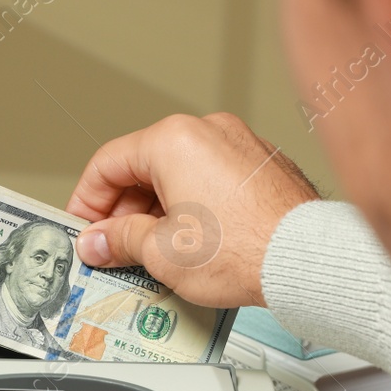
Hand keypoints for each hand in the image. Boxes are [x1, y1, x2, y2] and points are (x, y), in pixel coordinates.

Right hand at [66, 113, 320, 307]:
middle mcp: (208, 131)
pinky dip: (194, 205)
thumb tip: (96, 241)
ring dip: (158, 209)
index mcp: (173, 140)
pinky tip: (192, 242)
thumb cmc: (244, 251)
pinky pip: (212, 179)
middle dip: (124, 211)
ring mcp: (240, 144)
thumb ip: (118, 240)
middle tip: (114, 248)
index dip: (87, 202)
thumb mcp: (160, 253)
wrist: (305, 259)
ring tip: (153, 252)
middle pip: (144, 165)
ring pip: (180, 172)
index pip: (108, 163)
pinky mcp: (262, 164)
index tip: (84, 230)